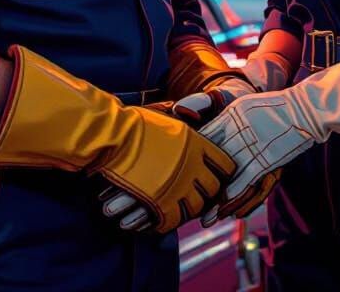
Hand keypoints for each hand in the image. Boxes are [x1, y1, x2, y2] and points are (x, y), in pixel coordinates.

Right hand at [101, 77, 253, 230]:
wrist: (114, 137)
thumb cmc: (136, 124)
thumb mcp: (168, 118)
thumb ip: (184, 121)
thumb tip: (194, 118)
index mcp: (197, 144)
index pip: (224, 164)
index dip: (223, 171)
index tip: (216, 175)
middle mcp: (194, 167)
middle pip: (213, 189)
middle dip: (207, 193)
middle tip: (198, 194)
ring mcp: (179, 187)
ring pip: (196, 208)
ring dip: (189, 209)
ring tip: (177, 207)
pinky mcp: (162, 204)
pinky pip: (174, 220)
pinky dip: (169, 222)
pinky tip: (161, 218)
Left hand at [200, 47, 339, 222]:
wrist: (306, 108)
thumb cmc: (277, 106)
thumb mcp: (247, 105)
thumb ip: (229, 117)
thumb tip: (209, 128)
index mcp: (232, 112)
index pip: (205, 133)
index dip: (191, 151)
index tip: (179, 166)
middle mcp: (237, 128)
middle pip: (211, 156)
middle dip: (198, 178)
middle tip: (184, 197)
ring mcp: (252, 144)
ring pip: (226, 174)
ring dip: (214, 197)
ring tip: (202, 216)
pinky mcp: (267, 159)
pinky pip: (246, 180)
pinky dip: (234, 195)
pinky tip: (224, 209)